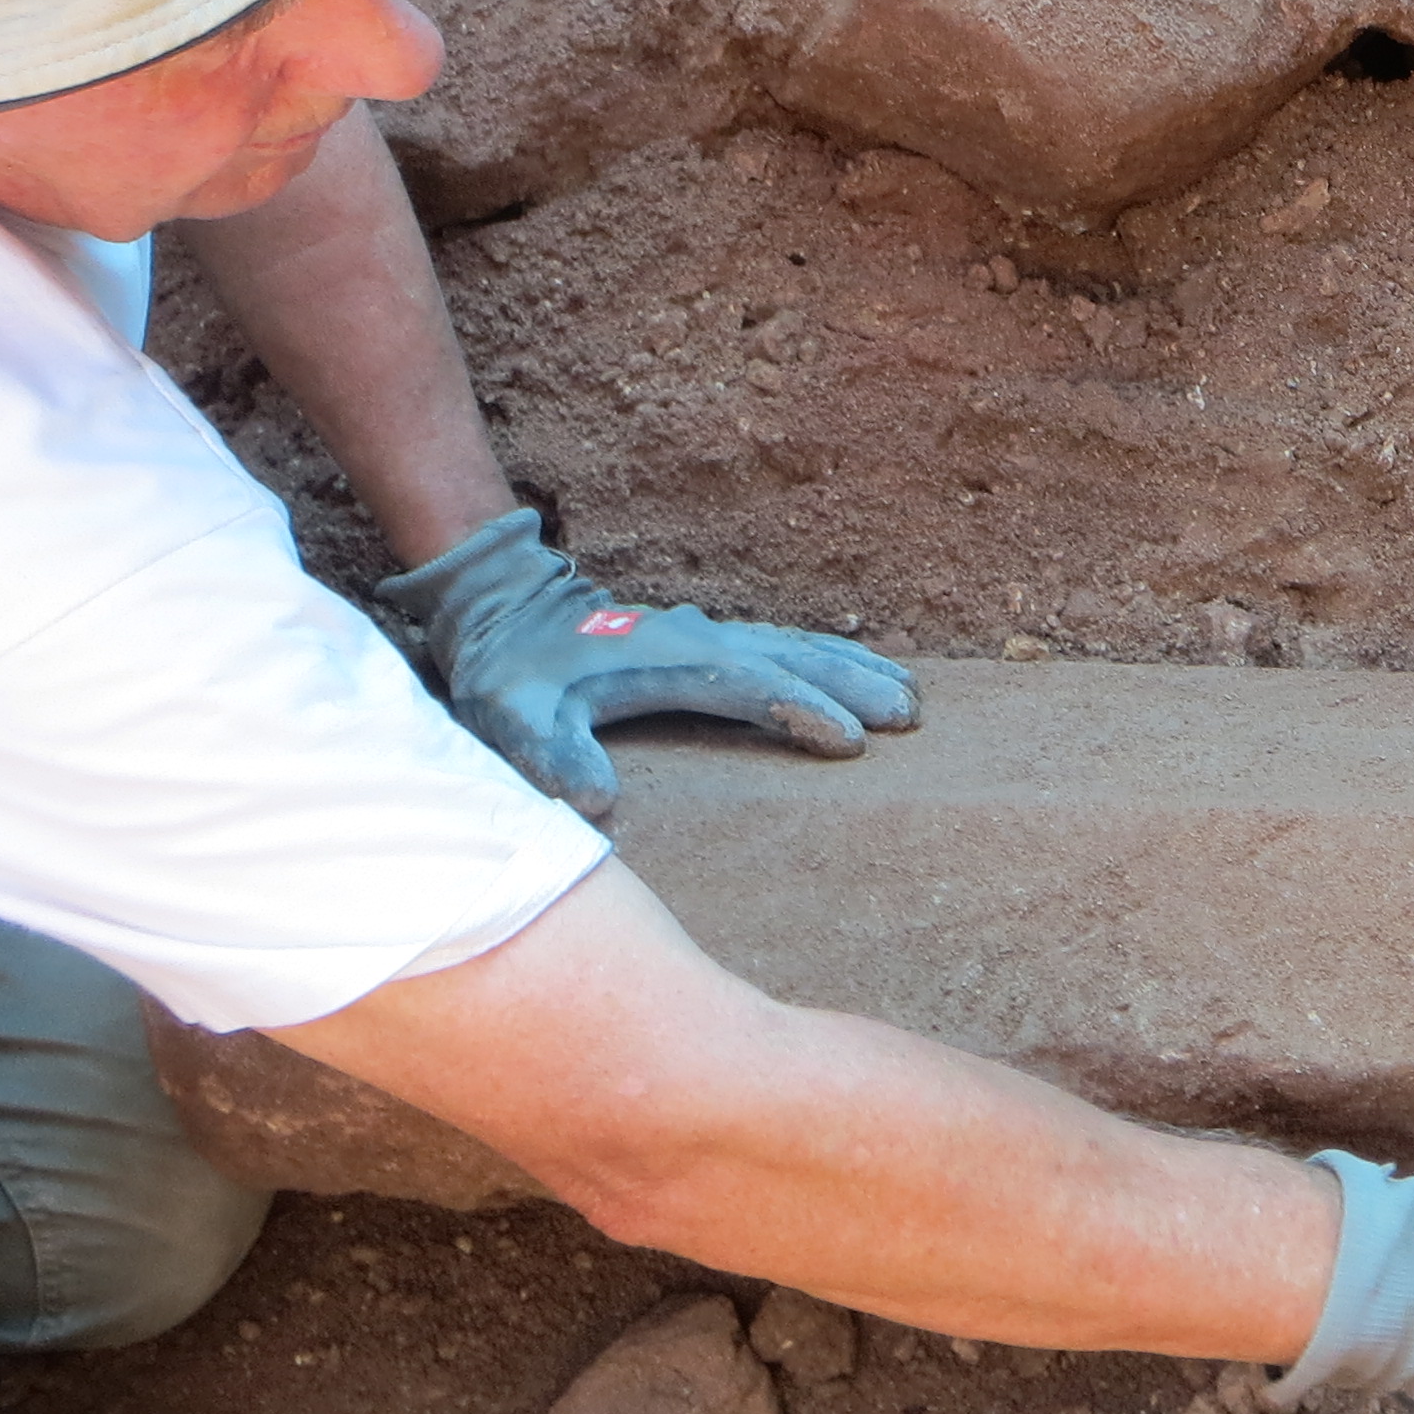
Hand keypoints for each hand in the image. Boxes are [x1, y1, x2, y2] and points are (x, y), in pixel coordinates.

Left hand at [375, 508, 916, 819]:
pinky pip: (782, 646)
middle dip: (855, 685)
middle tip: (911, 716)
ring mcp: (707, 636)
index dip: (801, 711)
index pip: (752, 686)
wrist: (502, 609)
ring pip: (798, 647)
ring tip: (911, 697)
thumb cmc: (510, 672)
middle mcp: (701, 639)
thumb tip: (597, 805)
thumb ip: (551, 755)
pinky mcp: (705, 642)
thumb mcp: (512, 716)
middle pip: (794, 658)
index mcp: (671, 659)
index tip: (852, 742)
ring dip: (853, 668)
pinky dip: (828, 657)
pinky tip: (856, 671)